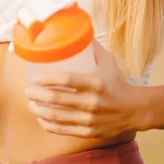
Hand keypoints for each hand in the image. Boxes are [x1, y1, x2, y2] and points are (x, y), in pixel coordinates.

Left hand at [25, 40, 147, 138]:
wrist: (136, 110)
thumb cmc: (118, 84)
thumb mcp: (109, 63)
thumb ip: (93, 49)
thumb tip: (78, 32)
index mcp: (95, 83)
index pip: (66, 80)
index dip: (46, 79)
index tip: (34, 78)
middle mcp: (92, 102)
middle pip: (56, 98)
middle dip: (36, 94)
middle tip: (28, 91)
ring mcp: (89, 119)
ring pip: (56, 116)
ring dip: (38, 110)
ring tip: (30, 103)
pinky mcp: (88, 132)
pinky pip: (62, 129)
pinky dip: (48, 124)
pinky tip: (40, 118)